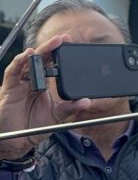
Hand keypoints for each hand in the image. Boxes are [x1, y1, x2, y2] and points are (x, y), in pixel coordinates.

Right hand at [0, 35, 90, 158]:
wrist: (17, 141)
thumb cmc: (34, 126)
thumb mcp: (57, 116)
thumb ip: (70, 107)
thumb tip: (86, 101)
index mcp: (43, 84)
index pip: (51, 64)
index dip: (59, 54)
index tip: (70, 43)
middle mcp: (31, 81)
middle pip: (41, 59)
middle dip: (52, 47)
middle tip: (64, 38)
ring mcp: (20, 84)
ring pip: (28, 62)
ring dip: (40, 51)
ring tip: (52, 43)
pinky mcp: (9, 89)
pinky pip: (13, 73)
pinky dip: (20, 62)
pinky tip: (28, 55)